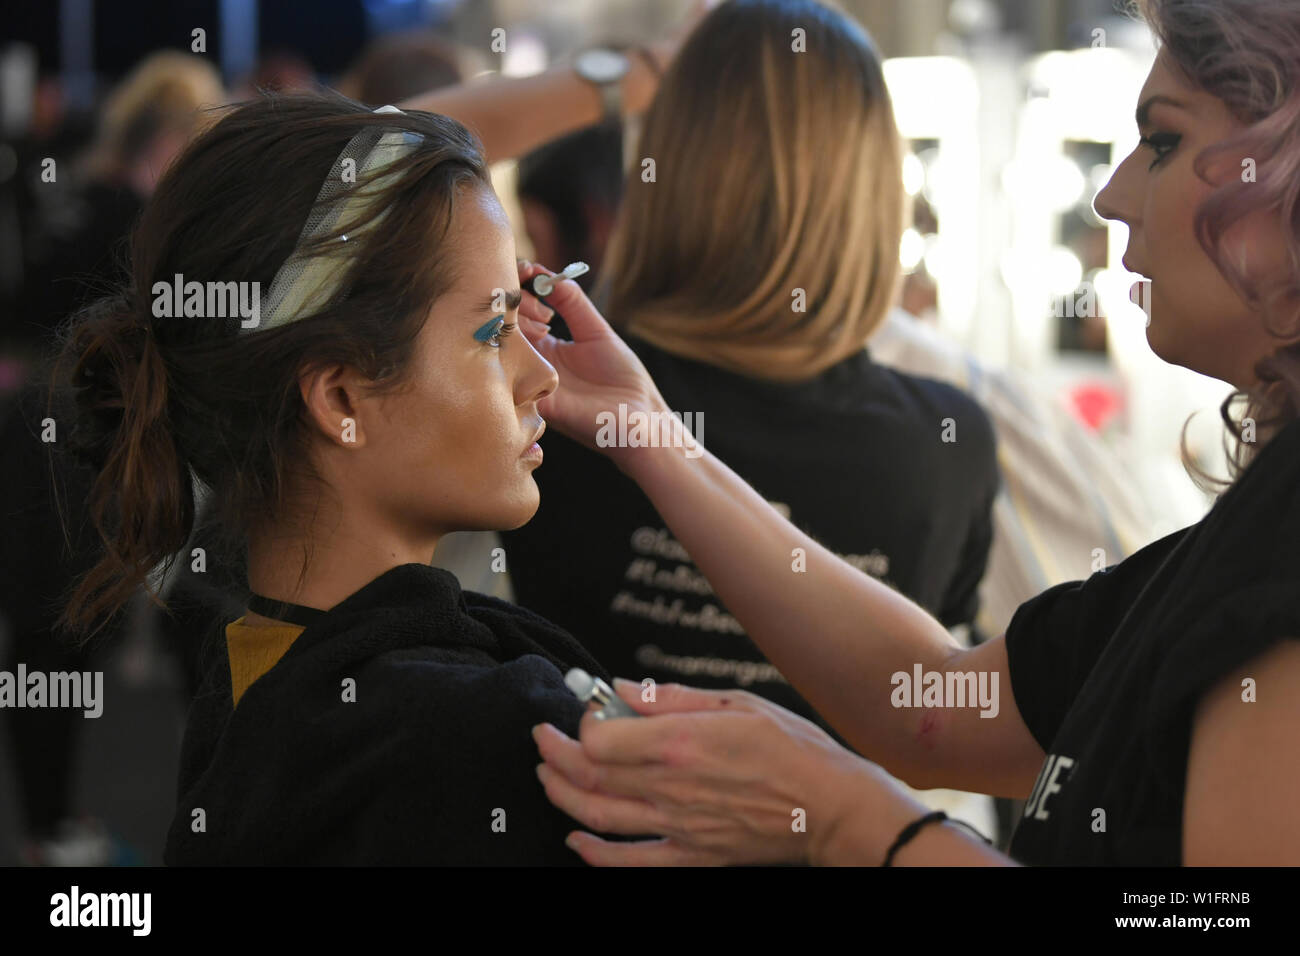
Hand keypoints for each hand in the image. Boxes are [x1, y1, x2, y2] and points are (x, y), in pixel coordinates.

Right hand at [517, 261, 672, 470]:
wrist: (640, 419)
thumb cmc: (623, 378)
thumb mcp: (596, 331)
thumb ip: (571, 302)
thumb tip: (546, 275)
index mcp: (544, 347)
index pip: (516, 311)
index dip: (517, 286)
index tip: (531, 272)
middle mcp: (531, 363)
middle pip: (503, 325)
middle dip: (516, 303)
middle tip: (546, 309)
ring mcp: (531, 382)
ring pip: (503, 347)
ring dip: (516, 324)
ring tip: (545, 321)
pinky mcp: (540, 403)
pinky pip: (513, 378)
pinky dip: (518, 354)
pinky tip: (534, 338)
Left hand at [530, 678, 872, 865]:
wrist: (831, 807)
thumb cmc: (791, 747)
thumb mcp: (735, 702)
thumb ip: (671, 697)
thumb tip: (621, 688)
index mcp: (680, 741)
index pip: (600, 737)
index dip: (582, 723)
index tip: (585, 711)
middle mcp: (670, 786)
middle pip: (587, 776)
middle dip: (554, 755)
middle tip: (543, 739)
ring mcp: (677, 826)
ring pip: (596, 816)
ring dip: (561, 795)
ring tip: (547, 776)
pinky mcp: (691, 856)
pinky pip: (629, 862)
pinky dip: (593, 854)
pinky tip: (574, 839)